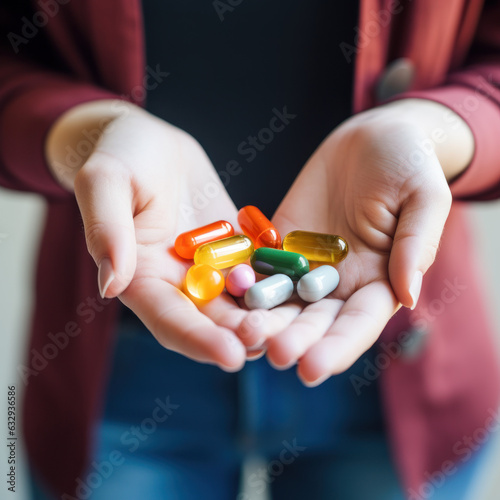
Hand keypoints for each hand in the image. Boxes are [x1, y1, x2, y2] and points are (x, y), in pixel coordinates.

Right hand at [47, 101, 288, 370]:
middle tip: (273, 345)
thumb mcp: (105, 182)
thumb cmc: (119, 156)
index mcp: (141, 278)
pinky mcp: (234, 248)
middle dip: (240, 335)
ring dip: (265, 315)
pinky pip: (258, 267)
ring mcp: (210, 267)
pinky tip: (306, 287)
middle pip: (211, 319)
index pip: (169, 320)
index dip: (198, 340)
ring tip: (295, 327)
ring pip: (239, 300)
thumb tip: (110, 285)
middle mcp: (178, 282)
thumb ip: (106, 230)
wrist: (149, 144)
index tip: (230, 357)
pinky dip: (278, 279)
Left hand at [238, 99, 472, 385]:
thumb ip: (415, 245)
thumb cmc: (409, 164)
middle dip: (295, 338)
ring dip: (264, 318)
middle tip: (273, 354)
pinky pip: (261, 263)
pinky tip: (226, 293)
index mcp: (378, 281)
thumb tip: (408, 296)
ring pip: (283, 299)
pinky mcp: (281, 242)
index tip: (314, 369)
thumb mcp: (423, 198)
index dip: (337, 347)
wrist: (372, 138)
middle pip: (314, 319)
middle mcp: (338, 282)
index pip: (357, 323)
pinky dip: (245, 279)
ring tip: (243, 332)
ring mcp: (306, 264)